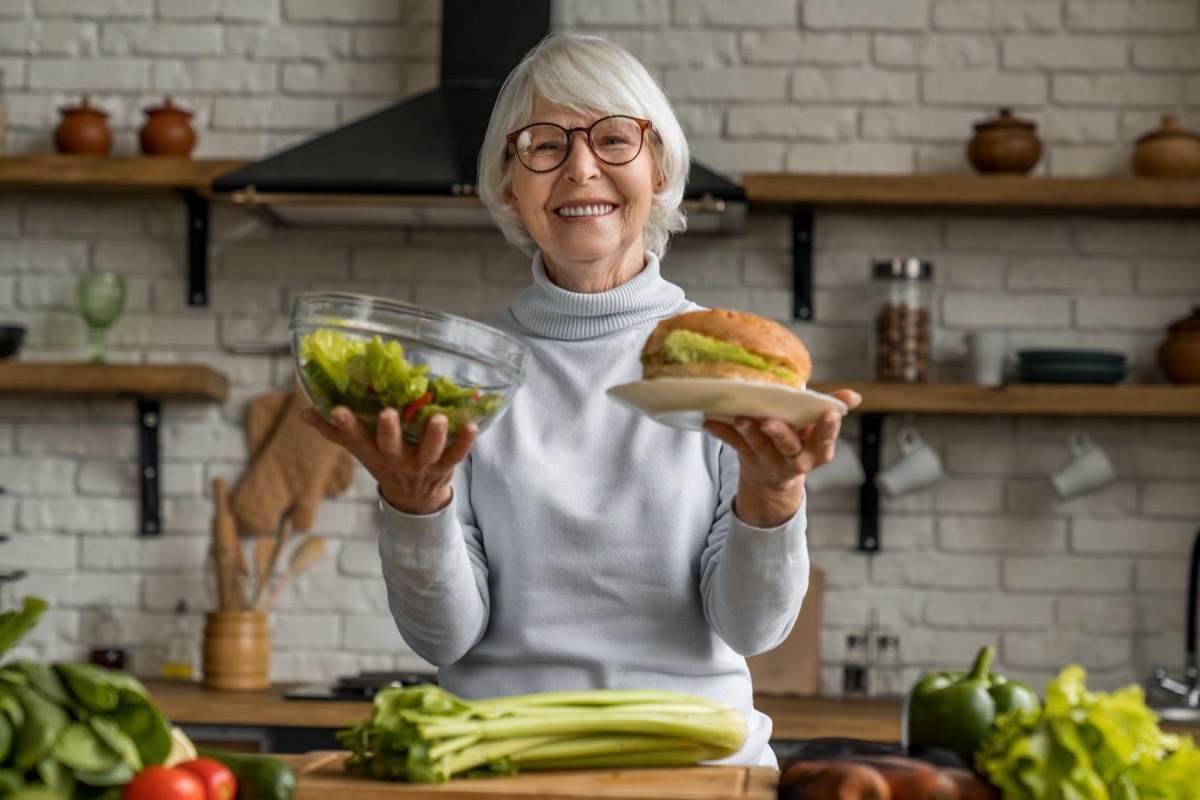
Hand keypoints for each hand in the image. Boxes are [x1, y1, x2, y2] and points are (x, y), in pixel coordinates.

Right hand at [300, 405, 476, 514]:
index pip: (355, 441)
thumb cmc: (385, 463)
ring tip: (438, 418)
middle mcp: (397, 461)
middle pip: (390, 448)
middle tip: (387, 414)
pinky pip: (457, 455)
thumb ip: (334, 431)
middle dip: (389, 432)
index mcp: (373, 454)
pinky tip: (471, 425)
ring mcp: (422, 466)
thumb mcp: (360, 451)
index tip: (339, 409)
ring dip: (433, 436)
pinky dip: (465, 443)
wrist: (415, 501)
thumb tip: (304, 410)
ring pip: (428, 452)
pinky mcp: (445, 467)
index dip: (346, 426)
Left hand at [703, 388, 861, 526]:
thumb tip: (853, 396)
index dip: (828, 428)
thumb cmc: (800, 442)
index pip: (825, 439)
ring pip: (759, 447)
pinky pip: (735, 446)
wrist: (775, 480)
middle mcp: (795, 460)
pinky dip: (723, 433)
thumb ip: (832, 410)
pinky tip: (711, 421)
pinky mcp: (749, 459)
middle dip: (779, 434)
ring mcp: (770, 461)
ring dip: (748, 432)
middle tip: (769, 420)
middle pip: (788, 447)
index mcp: (817, 451)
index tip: (829, 412)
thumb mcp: (818, 431)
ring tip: (739, 418)